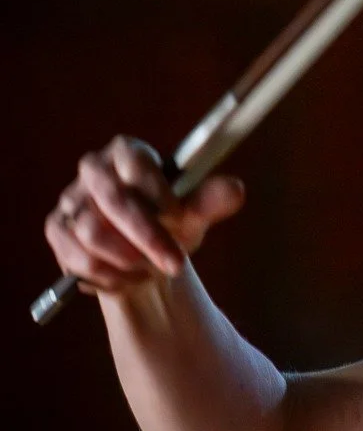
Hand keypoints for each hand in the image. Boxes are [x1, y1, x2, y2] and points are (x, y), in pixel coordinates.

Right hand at [44, 135, 244, 295]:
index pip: (135, 162)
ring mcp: (71, 200)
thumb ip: (212, 200)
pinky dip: (108, 276)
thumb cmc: (173, 225)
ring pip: (93, 233)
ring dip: (129, 260)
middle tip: (175, 263)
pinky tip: (126, 278)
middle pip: (112, 199)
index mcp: (128, 152)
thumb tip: (236, 189)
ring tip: (150, 269)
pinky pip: (77, 258)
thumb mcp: (197, 213)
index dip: (157, 192)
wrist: (147, 260)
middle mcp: (94, 170)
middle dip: (147, 237)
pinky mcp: (57, 231)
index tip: (179, 217)